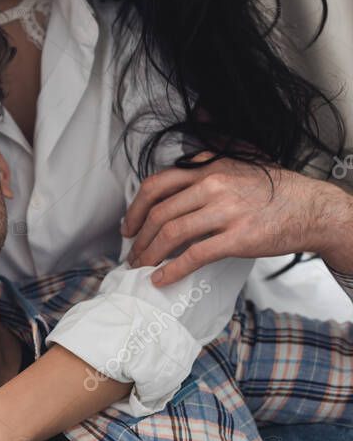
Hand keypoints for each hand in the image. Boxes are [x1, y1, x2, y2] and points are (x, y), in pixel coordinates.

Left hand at [121, 152, 341, 285]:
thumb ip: (206, 162)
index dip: (136, 209)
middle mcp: (212, 184)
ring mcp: (225, 211)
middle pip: (159, 212)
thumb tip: (179, 164)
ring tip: (141, 267)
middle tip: (131, 253)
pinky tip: (161, 278)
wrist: (312, 208)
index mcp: (207, 168)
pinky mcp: (238, 237)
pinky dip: (172, 269)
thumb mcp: (237, 163)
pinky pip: (194, 255)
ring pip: (171, 233)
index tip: (129, 226)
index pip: (157, 185)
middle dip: (139, 237)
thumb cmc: (273, 190)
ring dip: (150, 253)